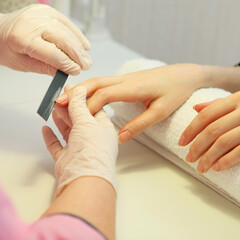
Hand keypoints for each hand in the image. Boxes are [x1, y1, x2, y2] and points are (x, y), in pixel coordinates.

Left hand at [0, 4, 91, 75]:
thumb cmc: (8, 48)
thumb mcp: (23, 64)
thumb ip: (45, 68)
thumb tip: (65, 72)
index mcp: (22, 38)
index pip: (52, 53)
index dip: (67, 64)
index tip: (77, 71)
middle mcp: (32, 22)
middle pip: (63, 40)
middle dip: (77, 55)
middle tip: (86, 66)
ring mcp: (40, 14)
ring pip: (67, 32)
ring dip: (79, 47)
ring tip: (86, 59)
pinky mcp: (46, 10)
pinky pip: (66, 23)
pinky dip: (77, 34)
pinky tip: (84, 45)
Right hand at [42, 86, 117, 195]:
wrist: (85, 179)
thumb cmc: (93, 150)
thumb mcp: (87, 121)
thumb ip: (79, 105)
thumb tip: (77, 90)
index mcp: (103, 129)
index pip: (94, 110)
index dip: (82, 99)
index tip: (71, 90)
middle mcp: (93, 139)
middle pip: (80, 120)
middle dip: (69, 108)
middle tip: (59, 98)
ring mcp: (80, 149)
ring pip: (69, 131)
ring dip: (61, 120)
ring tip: (53, 109)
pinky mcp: (67, 159)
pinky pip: (57, 146)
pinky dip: (51, 137)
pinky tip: (46, 129)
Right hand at [55, 64, 207, 142]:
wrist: (185, 75)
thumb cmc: (175, 92)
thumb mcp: (161, 111)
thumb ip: (140, 125)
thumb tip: (120, 137)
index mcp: (133, 88)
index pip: (105, 94)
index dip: (89, 105)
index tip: (77, 118)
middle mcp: (125, 80)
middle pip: (96, 83)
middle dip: (77, 93)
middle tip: (59, 103)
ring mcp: (125, 77)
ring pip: (98, 80)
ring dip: (81, 89)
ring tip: (66, 99)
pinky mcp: (126, 79)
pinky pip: (104, 82)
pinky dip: (91, 88)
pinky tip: (85, 95)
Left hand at [178, 91, 239, 172]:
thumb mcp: (239, 101)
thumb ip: (217, 105)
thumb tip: (195, 108)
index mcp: (235, 100)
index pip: (206, 116)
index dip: (191, 130)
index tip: (181, 143)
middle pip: (212, 130)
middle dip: (197, 146)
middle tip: (188, 158)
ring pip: (224, 142)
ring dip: (208, 157)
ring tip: (200, 168)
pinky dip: (227, 160)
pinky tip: (217, 168)